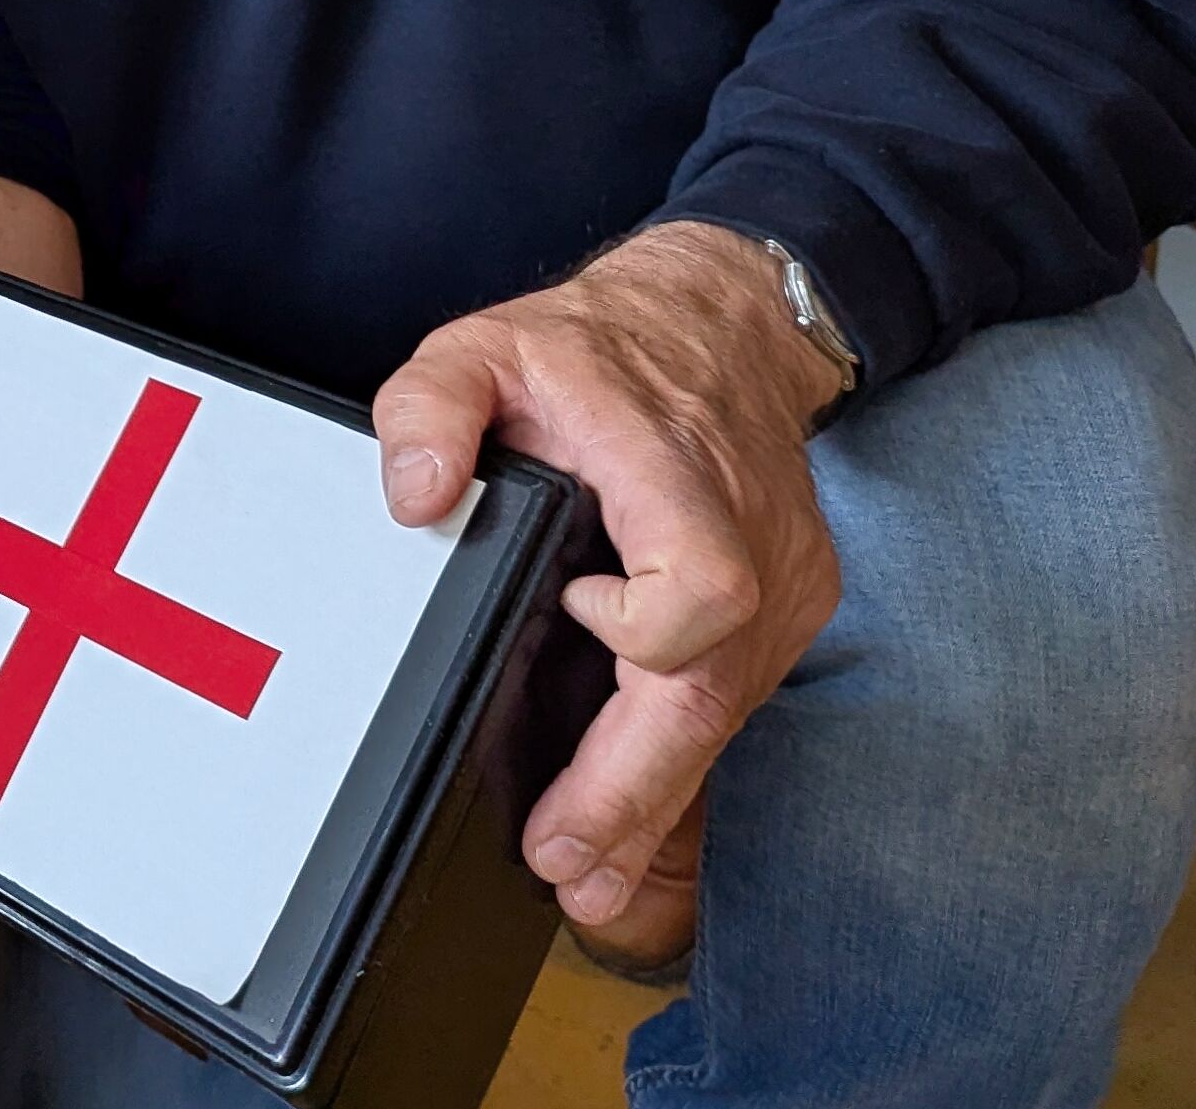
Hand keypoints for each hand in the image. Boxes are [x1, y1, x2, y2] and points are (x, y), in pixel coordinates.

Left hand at [372, 220, 843, 939]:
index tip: (579, 611)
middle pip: (711, 691)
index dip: (643, 628)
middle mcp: (751, 542)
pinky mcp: (780, 611)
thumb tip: (415, 494)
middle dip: (635, 790)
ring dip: (651, 797)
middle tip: (567, 865)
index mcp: (680, 475)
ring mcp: (781, 585)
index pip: (704, 586)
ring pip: (724, 715)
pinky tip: (624, 816)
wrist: (723, 326)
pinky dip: (672, 757)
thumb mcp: (486, 343)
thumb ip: (432, 405)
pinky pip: (728, 699)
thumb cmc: (602, 347)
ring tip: (582, 869)